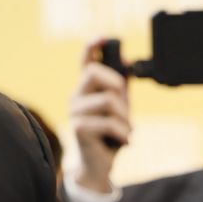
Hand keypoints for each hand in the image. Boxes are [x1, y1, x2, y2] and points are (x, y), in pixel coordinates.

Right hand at [67, 40, 131, 194]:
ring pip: (108, 100)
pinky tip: (123, 141)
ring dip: (124, 118)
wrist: (98, 164)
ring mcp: (75, 112)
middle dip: (117, 87)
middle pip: (95, 73)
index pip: (85, 63)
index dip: (92, 48)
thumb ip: (121, 88)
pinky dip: (122, 133)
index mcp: (86, 89)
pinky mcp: (78, 128)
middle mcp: (76, 96)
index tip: (102, 37)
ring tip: (124, 130)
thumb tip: (128, 63)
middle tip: (124, 108)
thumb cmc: (109, 135)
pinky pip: (109, 123)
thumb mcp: (119, 109)